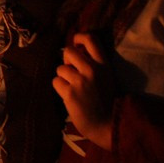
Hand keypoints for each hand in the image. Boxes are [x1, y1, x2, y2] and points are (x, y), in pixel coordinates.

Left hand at [52, 33, 114, 149]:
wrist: (107, 125)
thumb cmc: (106, 101)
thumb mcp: (107, 77)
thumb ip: (94, 64)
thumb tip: (75, 52)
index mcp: (104, 65)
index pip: (91, 39)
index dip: (79, 37)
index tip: (76, 43)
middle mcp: (93, 70)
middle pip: (69, 51)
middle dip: (67, 61)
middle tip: (72, 73)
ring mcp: (81, 81)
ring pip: (60, 68)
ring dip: (63, 78)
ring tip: (73, 89)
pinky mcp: (70, 93)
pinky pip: (56, 82)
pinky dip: (60, 89)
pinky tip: (69, 97)